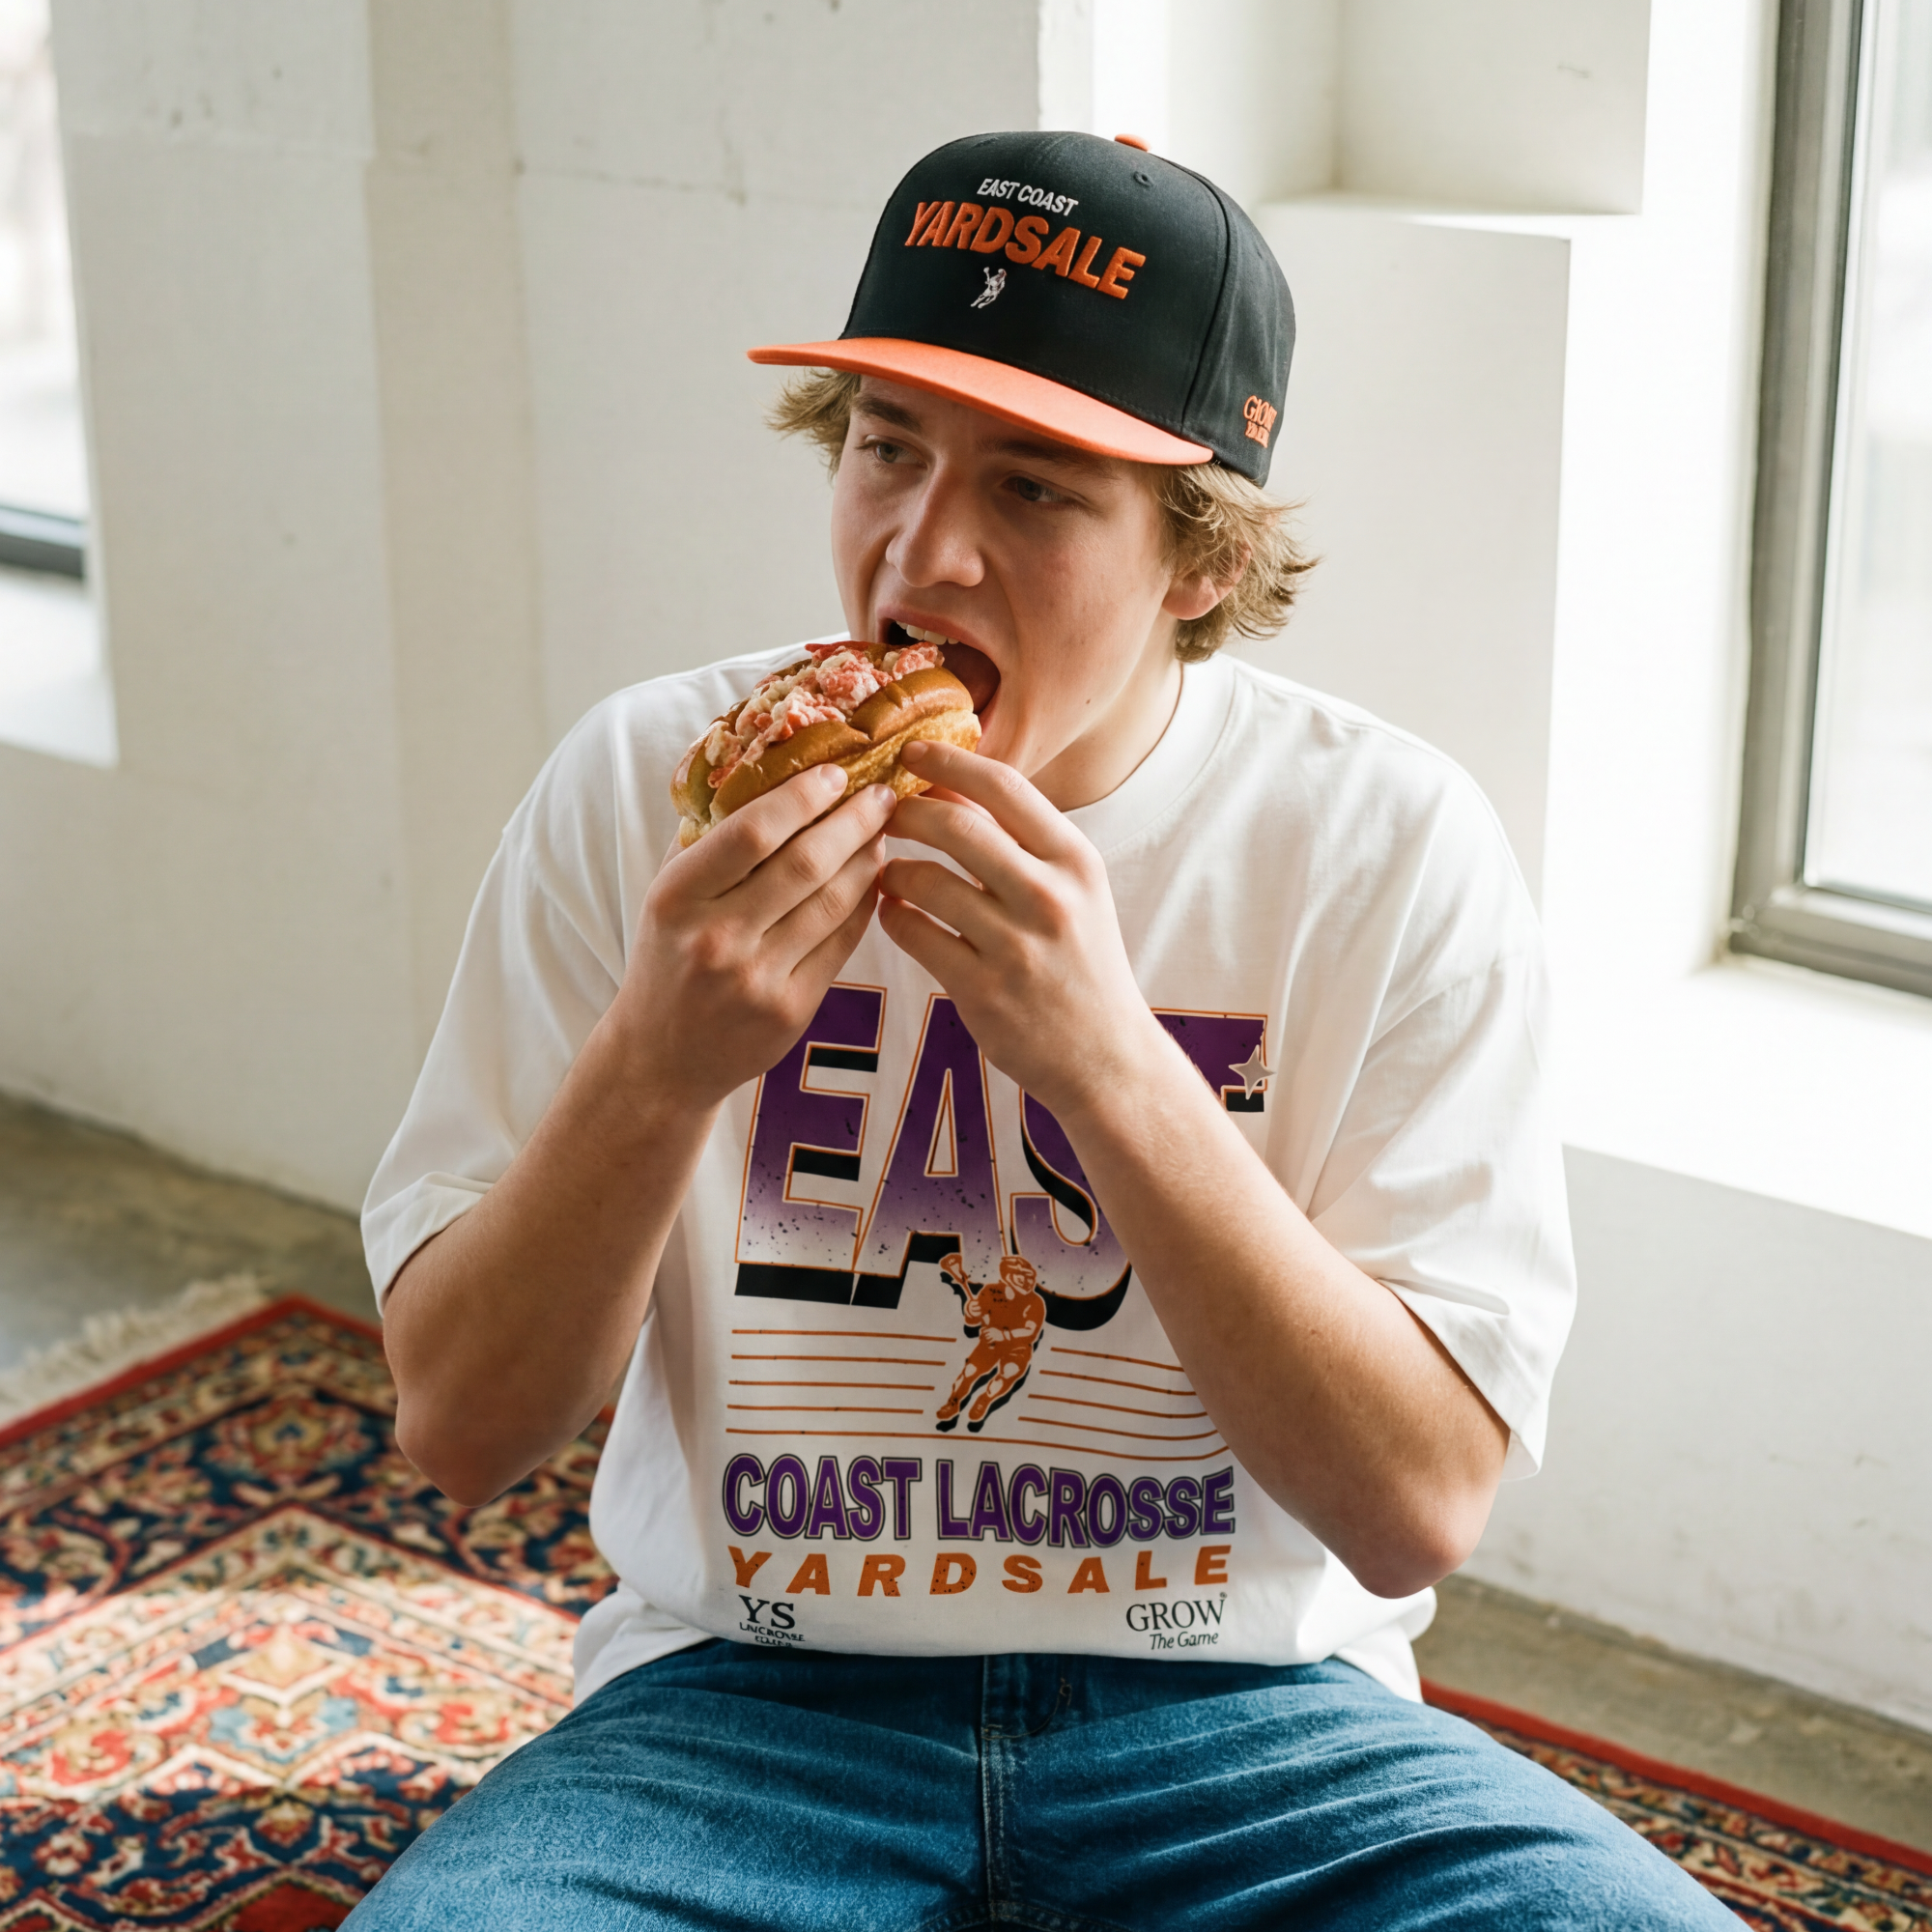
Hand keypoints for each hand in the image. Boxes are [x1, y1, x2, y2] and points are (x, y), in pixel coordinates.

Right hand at [611, 766, 895, 1110]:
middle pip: (805, 863)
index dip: (802, 796)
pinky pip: (843, 942)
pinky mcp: (790, 1010)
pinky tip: (873, 878)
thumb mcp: (666, 894)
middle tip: (882, 794)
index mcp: (677, 898)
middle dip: (854, 820)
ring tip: (882, 830)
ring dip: (868, 858)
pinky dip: (865, 903)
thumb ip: (706, 838)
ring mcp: (756, 978)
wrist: (660, 1058)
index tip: (835, 773)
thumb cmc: (667, 959)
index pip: (751, 833)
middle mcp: (715, 938)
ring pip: (833, 901)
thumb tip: (760, 766)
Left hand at [878, 739, 1167, 1118]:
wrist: (1107, 1055)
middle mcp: (1050, 896)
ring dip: (892, 870)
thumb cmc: (1081, 963)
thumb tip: (950, 786)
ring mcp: (1016, 945)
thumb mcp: (1075, 892)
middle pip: (955, 825)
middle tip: (881, 814)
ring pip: (926, 880)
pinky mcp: (984, 990)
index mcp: (1075, 860)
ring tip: (885, 872)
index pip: (1004, 786)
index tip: (911, 751)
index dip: (949, 761)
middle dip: (906, 811)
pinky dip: (894, 917)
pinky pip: (916, 936)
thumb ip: (1023, 843)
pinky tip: (893, 914)